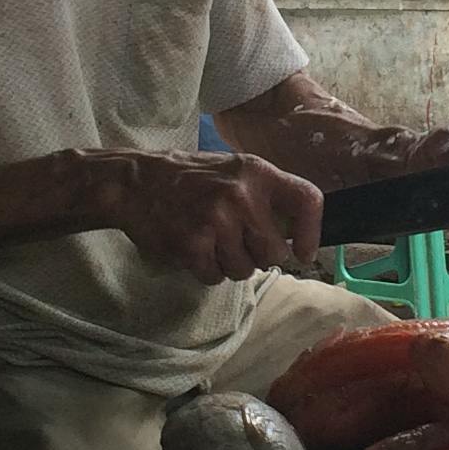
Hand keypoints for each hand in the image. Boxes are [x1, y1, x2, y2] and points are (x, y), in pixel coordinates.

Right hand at [114, 151, 321, 283]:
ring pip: (244, 270)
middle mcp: (241, 194)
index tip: (303, 252)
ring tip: (210, 242)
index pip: (308, 200)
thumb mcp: (234, 172)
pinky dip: (205, 271)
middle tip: (235, 243)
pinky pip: (215, 277)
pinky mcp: (192, 242)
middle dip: (257, 257)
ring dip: (229, 265)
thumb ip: (265, 196)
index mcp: (257, 172)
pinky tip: (193, 249)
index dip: (312, 233)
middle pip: (275, 253)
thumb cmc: (190, 180)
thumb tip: (296, 235)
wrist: (136, 182)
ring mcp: (216, 219)